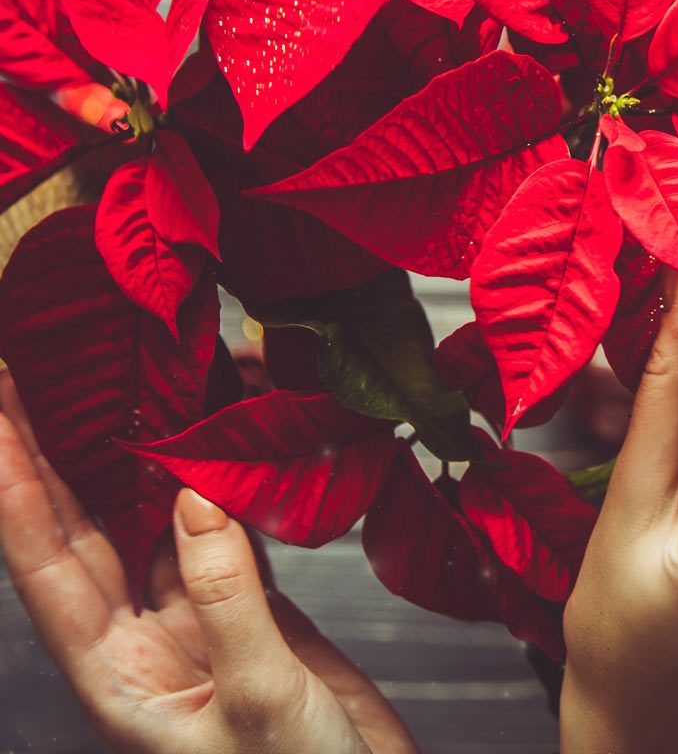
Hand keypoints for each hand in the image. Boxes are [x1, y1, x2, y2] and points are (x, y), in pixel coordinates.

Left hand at [0, 367, 417, 753]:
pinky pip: (222, 533)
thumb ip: (225, 596)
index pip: (47, 562)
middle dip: (51, 452)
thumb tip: (195, 493)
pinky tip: (209, 448)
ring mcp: (200, 622)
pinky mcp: (256, 611)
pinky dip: (215, 485)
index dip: (14, 484)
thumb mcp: (256, 700)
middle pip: (82, 529)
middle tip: (34, 375)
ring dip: (130, 458)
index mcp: (119, 676)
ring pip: (150, 522)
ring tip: (113, 391)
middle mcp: (145, 641)